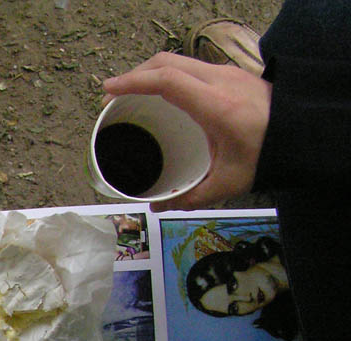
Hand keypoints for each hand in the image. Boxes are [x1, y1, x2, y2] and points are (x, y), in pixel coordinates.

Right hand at [103, 52, 271, 211]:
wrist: (304, 133)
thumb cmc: (269, 155)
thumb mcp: (229, 182)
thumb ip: (190, 197)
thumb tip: (156, 207)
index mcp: (217, 106)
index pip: (168, 81)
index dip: (133, 82)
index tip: (108, 91)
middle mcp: (221, 81)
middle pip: (166, 63)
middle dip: (133, 75)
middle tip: (111, 96)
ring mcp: (226, 73)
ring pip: (176, 60)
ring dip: (148, 72)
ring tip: (129, 94)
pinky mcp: (229, 73)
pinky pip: (189, 65)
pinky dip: (165, 74)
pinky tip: (158, 93)